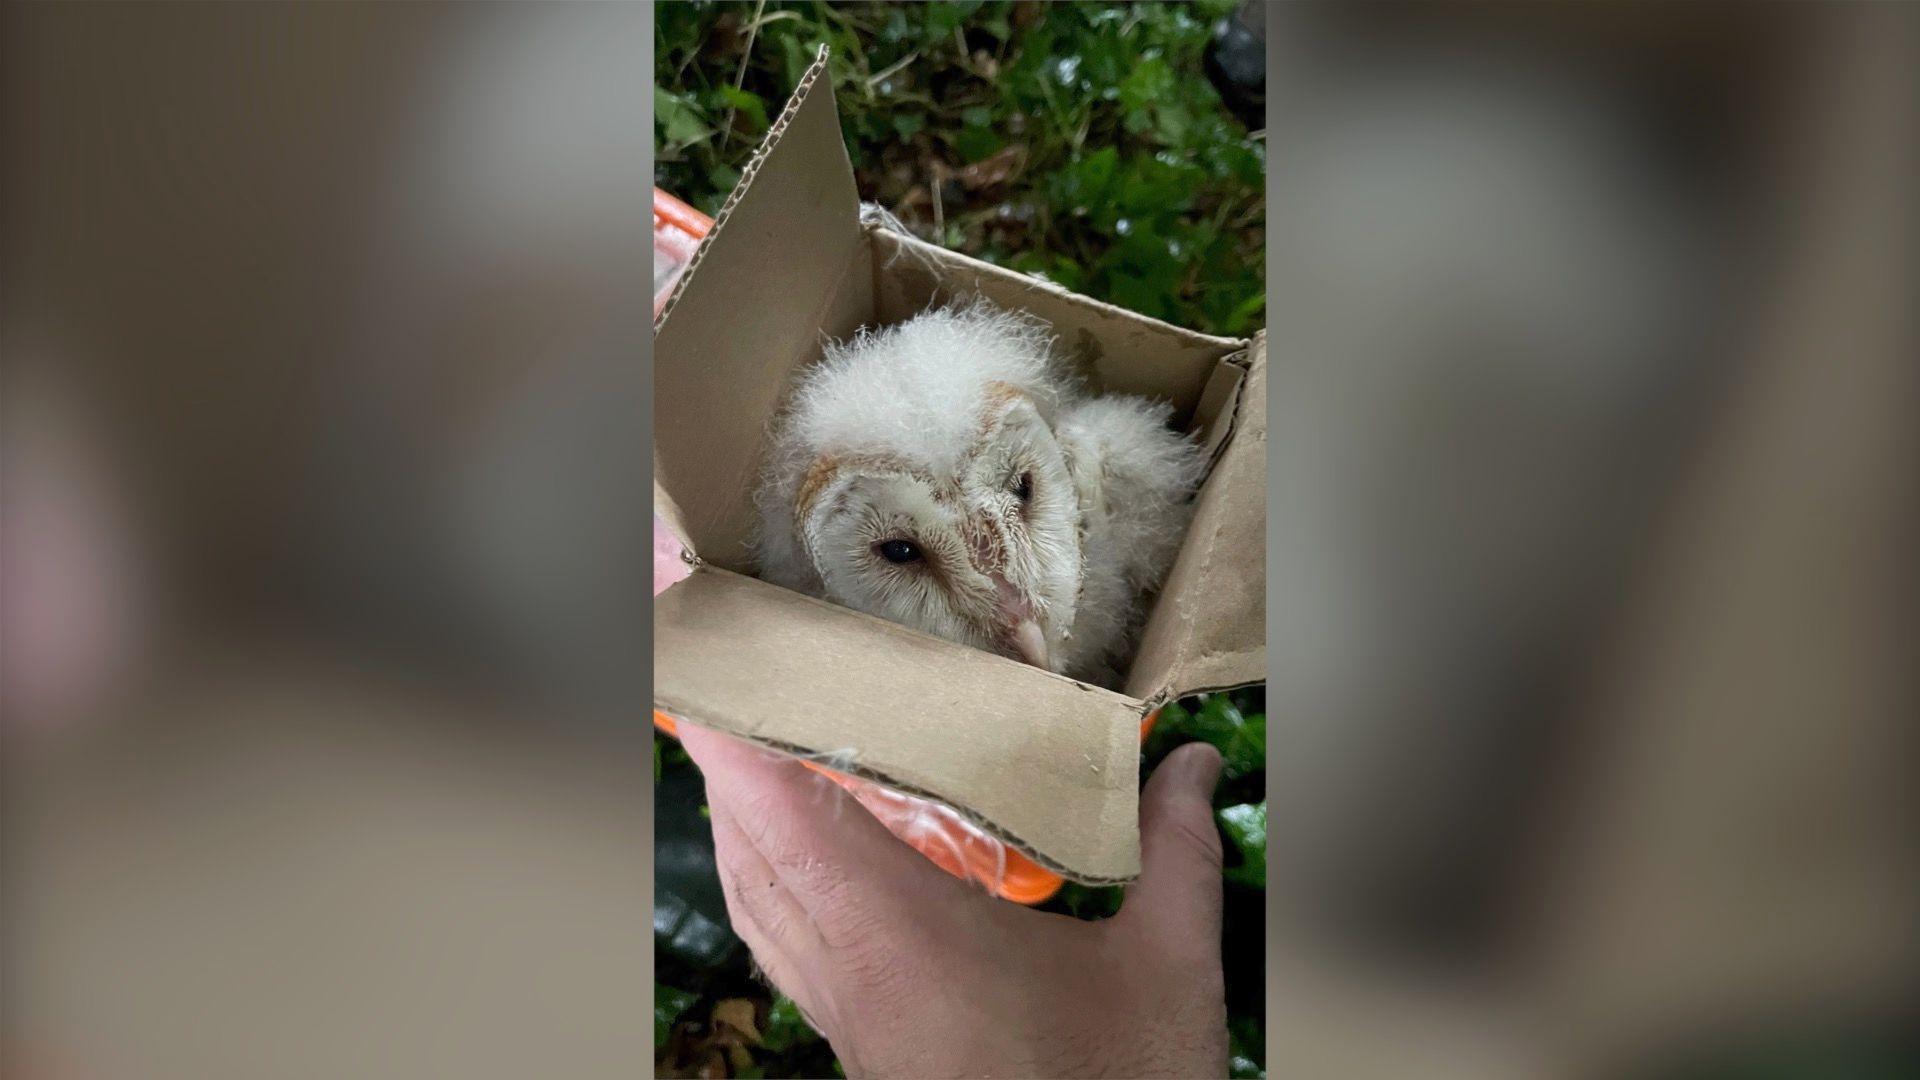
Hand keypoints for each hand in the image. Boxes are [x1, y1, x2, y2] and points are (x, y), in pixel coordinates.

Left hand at [676, 723, 1228, 1078]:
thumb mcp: (1167, 968)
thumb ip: (1176, 853)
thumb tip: (1197, 762)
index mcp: (908, 939)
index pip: (790, 822)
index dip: (739, 748)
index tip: (713, 683)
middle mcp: (853, 974)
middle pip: (751, 855)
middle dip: (727, 768)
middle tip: (731, 691)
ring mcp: (847, 1017)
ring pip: (754, 906)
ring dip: (737, 827)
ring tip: (745, 758)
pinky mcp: (857, 1045)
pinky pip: (779, 947)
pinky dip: (763, 886)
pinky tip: (790, 867)